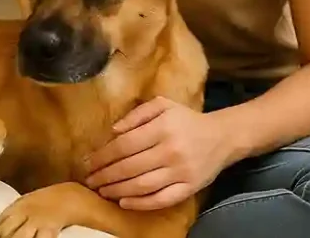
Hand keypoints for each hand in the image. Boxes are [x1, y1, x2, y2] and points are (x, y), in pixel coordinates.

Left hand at [82, 96, 233, 210]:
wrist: (222, 136)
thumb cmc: (187, 120)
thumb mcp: (162, 105)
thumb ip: (137, 114)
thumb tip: (114, 131)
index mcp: (162, 128)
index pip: (124, 145)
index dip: (103, 156)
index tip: (88, 162)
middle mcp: (170, 150)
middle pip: (129, 167)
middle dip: (105, 175)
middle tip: (89, 180)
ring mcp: (180, 171)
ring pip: (142, 185)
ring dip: (118, 190)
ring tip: (102, 191)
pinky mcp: (189, 188)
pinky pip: (161, 199)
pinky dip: (141, 204)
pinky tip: (124, 202)